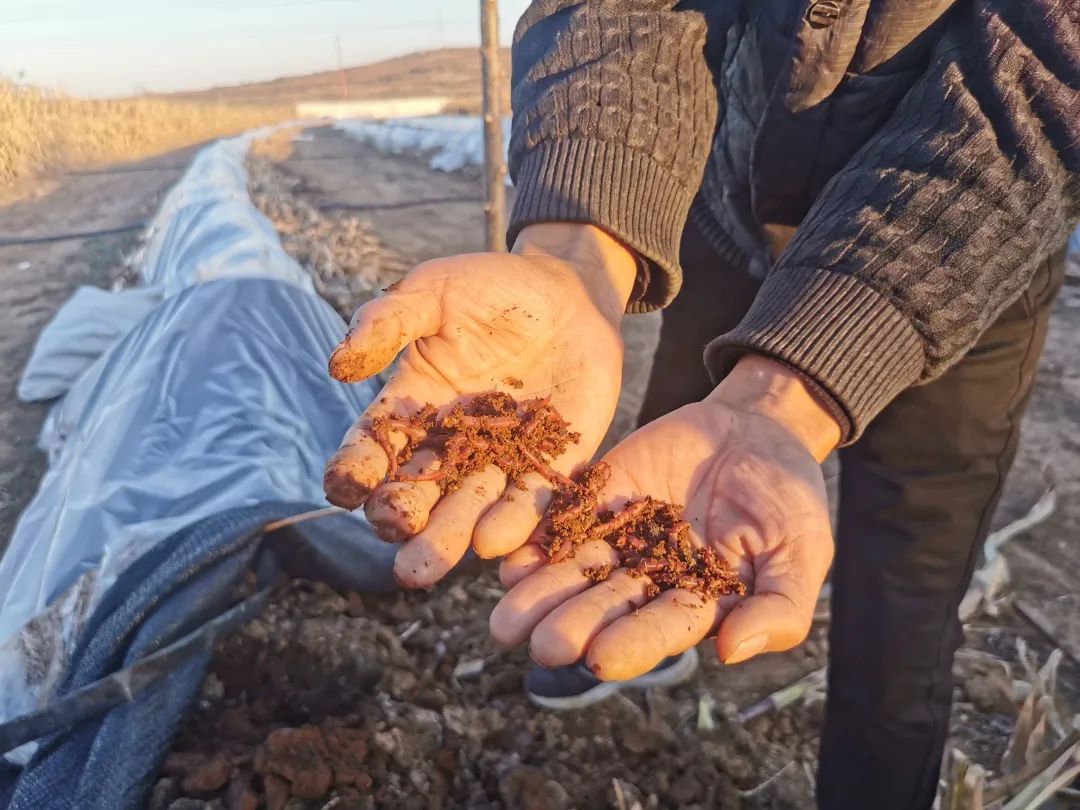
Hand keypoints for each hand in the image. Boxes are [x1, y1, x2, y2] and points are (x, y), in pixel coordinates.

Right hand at [324, 224, 636, 587]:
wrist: (570, 292)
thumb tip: (338, 365)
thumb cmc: (490, 288)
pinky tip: (494, 541)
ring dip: (447, 537)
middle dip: (400, 519)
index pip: (373, 447)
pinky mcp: (550, 464)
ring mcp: (501, 459)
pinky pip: (529, 500)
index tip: (343, 488)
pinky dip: (512, 522)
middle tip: (394, 537)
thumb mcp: (433, 291)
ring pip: (468, 509)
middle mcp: (450, 445)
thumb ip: (387, 321)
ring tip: (428, 563)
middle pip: (417, 492)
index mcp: (411, 407)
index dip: (354, 469)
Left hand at [489, 356, 838, 676]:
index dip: (632, 644)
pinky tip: (504, 552)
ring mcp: (618, 535)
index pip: (661, 629)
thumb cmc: (790, 498)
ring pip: (571, 568)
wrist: (758, 428)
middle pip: (604, 606)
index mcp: (696, 603)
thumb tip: (731, 652)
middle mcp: (647, 578)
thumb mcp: (802, 553)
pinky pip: (559, 515)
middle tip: (540, 645)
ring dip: (538, 593)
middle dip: (571, 626)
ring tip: (507, 616)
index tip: (600, 660)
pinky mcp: (596, 494)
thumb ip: (779, 606)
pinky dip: (532, 533)